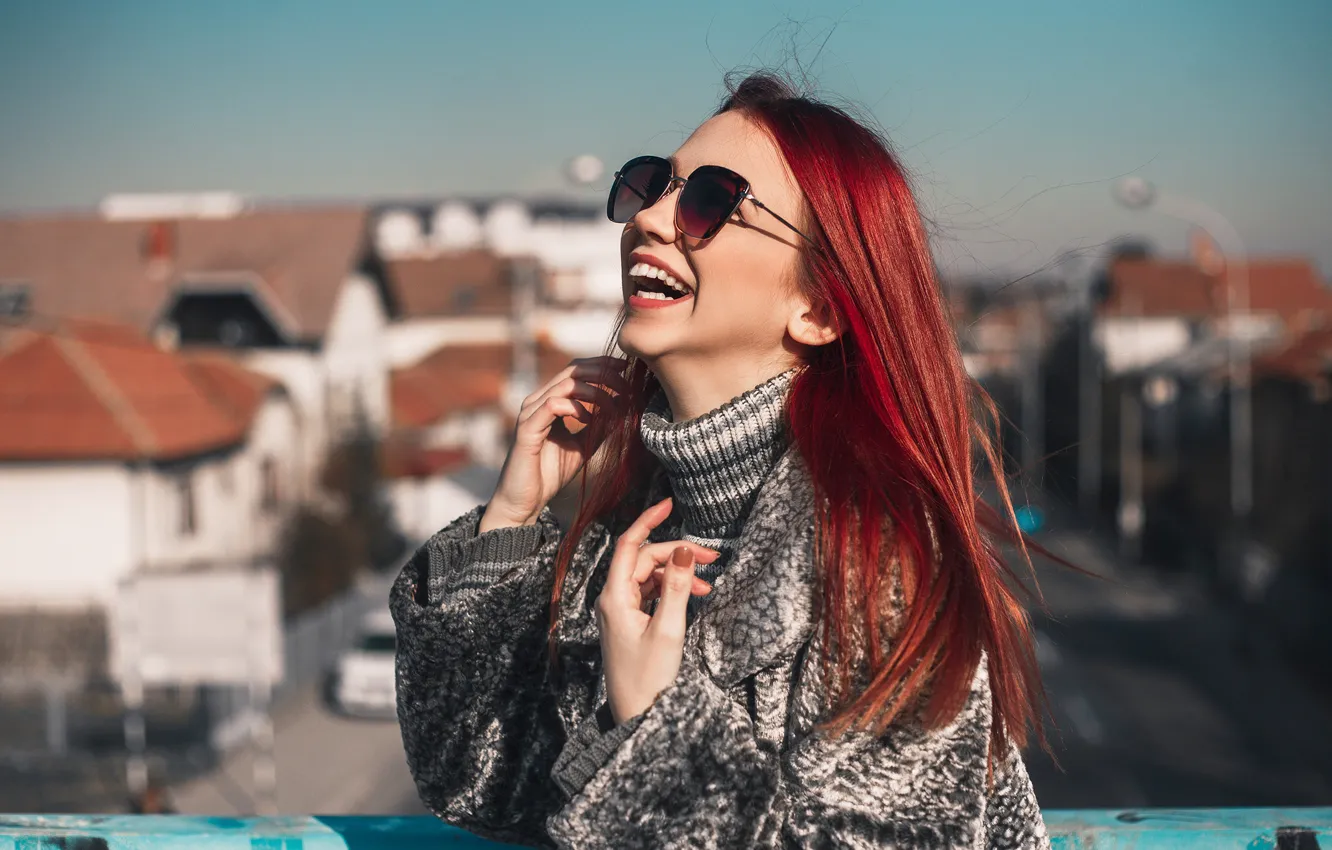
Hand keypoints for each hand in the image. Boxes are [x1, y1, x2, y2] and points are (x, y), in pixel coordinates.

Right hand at [480, 357, 629, 532]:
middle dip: (604, 373)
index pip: (577, 369)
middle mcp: (538, 400)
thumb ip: (601, 425)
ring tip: (612, 406)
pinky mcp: (527, 428)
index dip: (603, 365)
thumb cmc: (551, 473)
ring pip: (566, 384)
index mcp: (550, 400)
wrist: (525, 501)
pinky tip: (590, 421)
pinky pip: (553, 405)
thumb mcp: (584, 444)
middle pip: (573, 369)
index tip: (627, 370)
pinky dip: (576, 408)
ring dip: (595, 392)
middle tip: (626, 385)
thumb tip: (625, 405)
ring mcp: (531, 412)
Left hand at [596, 498, 719, 723]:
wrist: (635, 718)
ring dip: (677, 574)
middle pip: (643, 560)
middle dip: (676, 554)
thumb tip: (683, 549)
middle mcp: (613, 600)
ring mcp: (620, 612)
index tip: (669, 503)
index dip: (649, 521)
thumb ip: (674, 587)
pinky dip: (671, 590)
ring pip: (649, 577)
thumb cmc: (650, 679)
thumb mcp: (668, 630)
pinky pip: (650, 594)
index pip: (630, 546)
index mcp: (614, 597)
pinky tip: (694, 596)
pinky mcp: (630, 623)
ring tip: (707, 585)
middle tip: (711, 558)